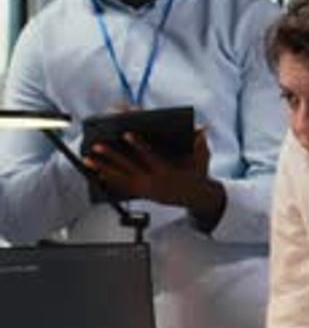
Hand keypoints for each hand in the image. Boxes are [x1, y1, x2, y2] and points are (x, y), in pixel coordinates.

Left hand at [83, 127, 208, 203]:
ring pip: (120, 179)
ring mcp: (145, 189)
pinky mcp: (141, 193)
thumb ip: (200, 144)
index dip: (138, 145)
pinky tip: (96, 174)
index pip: (149, 156)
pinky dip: (109, 180)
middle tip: (97, 146)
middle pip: (128, 167)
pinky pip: (122, 188)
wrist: (196, 197)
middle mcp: (152, 182)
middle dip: (111, 157)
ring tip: (88, 161)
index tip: (126, 133)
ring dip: (102, 169)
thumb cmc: (196, 174)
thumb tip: (201, 130)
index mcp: (166, 172)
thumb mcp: (201, 158)